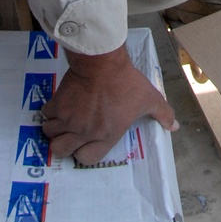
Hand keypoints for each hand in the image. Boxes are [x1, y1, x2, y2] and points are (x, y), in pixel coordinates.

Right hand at [40, 44, 177, 164]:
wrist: (102, 62)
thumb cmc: (127, 82)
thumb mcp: (150, 98)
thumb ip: (163, 114)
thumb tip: (175, 127)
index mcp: (106, 135)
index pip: (87, 159)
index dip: (85, 153)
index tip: (87, 144)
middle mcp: (84, 131)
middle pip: (61, 150)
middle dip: (64, 145)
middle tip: (70, 134)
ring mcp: (69, 118)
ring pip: (50, 133)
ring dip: (55, 128)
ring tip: (63, 120)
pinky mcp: (58, 103)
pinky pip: (45, 114)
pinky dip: (50, 111)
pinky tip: (59, 105)